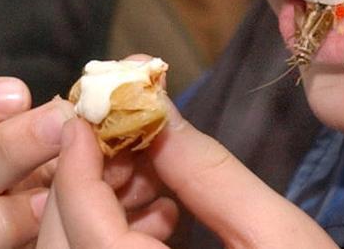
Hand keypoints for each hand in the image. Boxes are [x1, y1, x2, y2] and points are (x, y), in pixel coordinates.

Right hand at [0, 70, 176, 248]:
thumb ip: (117, 107)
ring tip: (52, 205)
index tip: (17, 95)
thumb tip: (137, 68)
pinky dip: (30, 245)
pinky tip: (93, 239)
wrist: (141, 232)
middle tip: (57, 130)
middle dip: (4, 148)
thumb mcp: (118, 140)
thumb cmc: (124, 180)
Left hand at [36, 102, 336, 247]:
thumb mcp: (278, 235)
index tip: (87, 110)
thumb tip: (156, 108)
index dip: (77, 164)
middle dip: (83, 177)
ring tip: (151, 167)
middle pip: (64, 242)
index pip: (86, 229)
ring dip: (98, 205)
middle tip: (119, 127)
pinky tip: (164, 214)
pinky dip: (113, 237)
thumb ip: (208, 173)